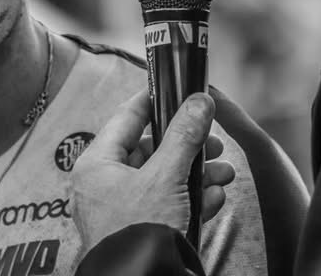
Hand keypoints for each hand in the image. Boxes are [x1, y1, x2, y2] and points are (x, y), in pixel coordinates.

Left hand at [70, 91, 234, 250]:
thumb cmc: (138, 232)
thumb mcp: (165, 176)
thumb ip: (184, 136)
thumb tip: (199, 101)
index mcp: (97, 164)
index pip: (125, 118)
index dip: (153, 101)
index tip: (175, 88)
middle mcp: (104, 184)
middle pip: (150, 150)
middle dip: (188, 146)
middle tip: (214, 140)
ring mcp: (122, 210)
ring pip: (163, 179)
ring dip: (196, 174)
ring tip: (224, 172)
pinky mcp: (140, 231)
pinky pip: (167, 206)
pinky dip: (191, 199)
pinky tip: (216, 197)